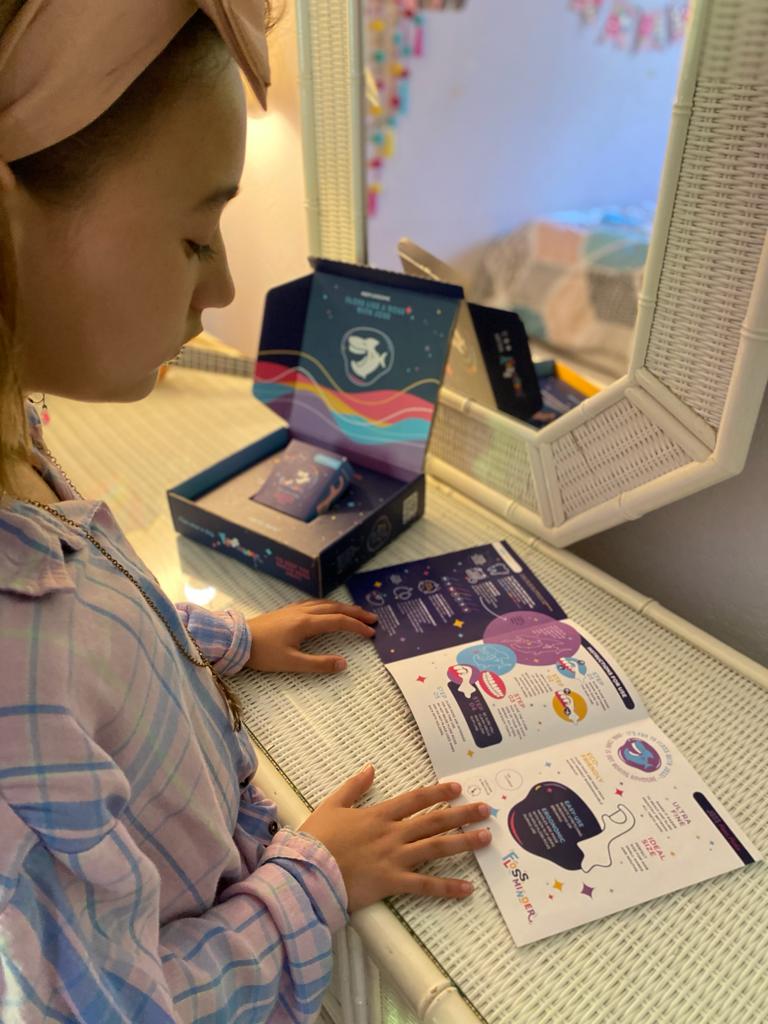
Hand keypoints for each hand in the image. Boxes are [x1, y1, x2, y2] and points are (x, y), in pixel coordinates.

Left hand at [245, 599, 376, 672]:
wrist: (237, 641)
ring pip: (324, 603)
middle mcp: (303, 612)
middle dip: (355, 613)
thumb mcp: (291, 663)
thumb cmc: (263, 653)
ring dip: (342, 607)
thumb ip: (318, 664)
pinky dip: (327, 605)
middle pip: (335, 608)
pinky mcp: (286, 611)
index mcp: (306, 623)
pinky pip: (313, 603)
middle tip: (372, 618)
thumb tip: (343, 664)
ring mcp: (294, 610)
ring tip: (355, 611)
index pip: (338, 622)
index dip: (356, 627)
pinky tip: (326, 608)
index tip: (371, 632)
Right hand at [300, 764, 491, 911]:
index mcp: (379, 814)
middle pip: (434, 820)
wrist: (307, 871)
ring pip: (436, 847)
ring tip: (486, 838)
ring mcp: (395, 857)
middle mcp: (392, 833)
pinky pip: (425, 885)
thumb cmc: (316, 839)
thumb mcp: (332, 805)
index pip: (416, 799)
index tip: (458, 788)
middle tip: (486, 809)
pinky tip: (467, 888)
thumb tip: (370, 767)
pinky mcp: (392, 882)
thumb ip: (353, 787)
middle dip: (462, 814)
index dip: (438, 792)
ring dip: (463, 842)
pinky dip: (447, 887)